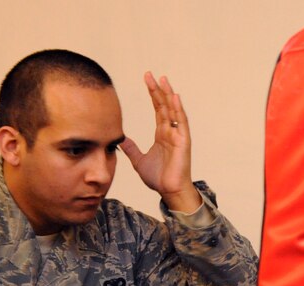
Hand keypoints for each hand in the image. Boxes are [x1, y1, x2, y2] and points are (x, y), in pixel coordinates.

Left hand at [120, 72, 201, 212]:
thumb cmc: (158, 178)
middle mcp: (171, 132)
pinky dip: (178, 109)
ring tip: (163, 79)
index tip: (146, 80)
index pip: (157, 109)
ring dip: (168, 94)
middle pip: (164, 106)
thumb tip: (120, 139)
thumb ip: (131, 148)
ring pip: (173, 110)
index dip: (152, 94)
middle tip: (149, 74)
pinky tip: (174, 97)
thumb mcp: (139, 160)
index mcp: (162, 134)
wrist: (169, 191)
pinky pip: (182, 123)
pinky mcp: (183, 141)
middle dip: (157, 90)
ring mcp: (178, 135)